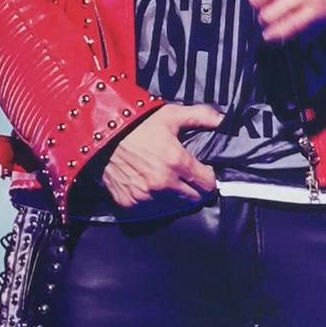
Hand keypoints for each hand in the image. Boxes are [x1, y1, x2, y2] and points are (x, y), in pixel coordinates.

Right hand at [100, 102, 221, 207]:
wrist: (101, 133)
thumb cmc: (138, 122)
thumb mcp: (170, 114)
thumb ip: (201, 116)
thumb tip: (224, 120)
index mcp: (177, 162)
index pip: (208, 185)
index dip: (208, 176)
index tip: (203, 169)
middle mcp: (164, 185)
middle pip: (193, 199)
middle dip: (195, 189)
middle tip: (187, 176)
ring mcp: (146, 198)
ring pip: (174, 208)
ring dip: (176, 197)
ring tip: (169, 181)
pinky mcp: (130, 206)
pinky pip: (151, 212)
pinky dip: (155, 203)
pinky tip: (151, 187)